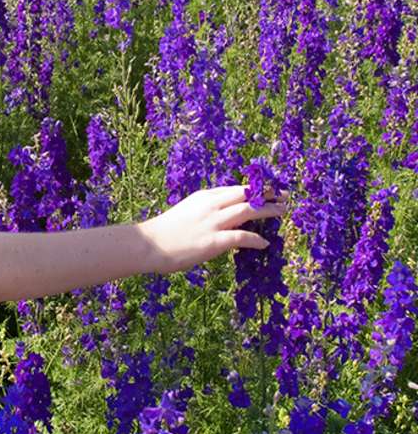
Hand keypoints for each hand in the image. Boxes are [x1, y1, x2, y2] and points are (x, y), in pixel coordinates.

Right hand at [139, 185, 287, 273]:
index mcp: (204, 197)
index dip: (254, 189)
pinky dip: (256, 240)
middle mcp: (211, 205)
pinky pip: (243, 237)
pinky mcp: (214, 241)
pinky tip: (265, 244)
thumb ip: (204, 212)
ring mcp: (214, 222)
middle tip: (284, 195)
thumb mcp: (186, 213)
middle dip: (268, 193)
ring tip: (282, 212)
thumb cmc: (164, 232)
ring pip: (249, 210)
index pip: (235, 189)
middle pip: (246, 194)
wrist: (150, 244)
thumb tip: (219, 217)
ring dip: (269, 210)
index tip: (268, 190)